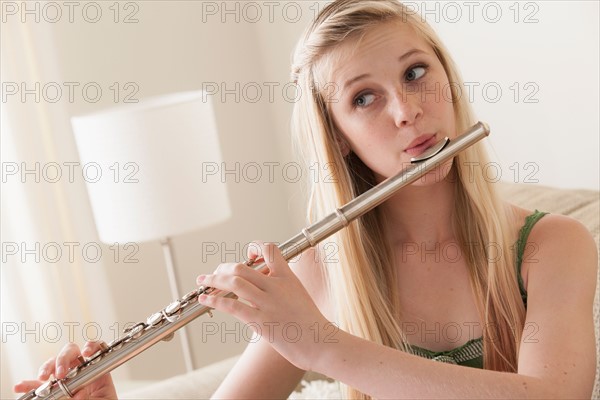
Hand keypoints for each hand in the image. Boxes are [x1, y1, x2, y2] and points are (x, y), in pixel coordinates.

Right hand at [14, 341, 117, 398]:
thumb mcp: (102, 399)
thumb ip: (92, 394)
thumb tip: (79, 392)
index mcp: (96, 370)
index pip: (94, 349)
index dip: (90, 346)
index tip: (86, 353)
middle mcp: (80, 370)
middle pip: (70, 352)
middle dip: (63, 359)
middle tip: (60, 373)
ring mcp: (65, 379)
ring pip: (53, 364)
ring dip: (46, 368)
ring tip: (43, 377)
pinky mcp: (53, 390)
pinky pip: (38, 385)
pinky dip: (29, 384)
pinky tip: (21, 386)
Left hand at [197, 241, 333, 370]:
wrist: (322, 342)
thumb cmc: (311, 323)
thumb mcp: (299, 295)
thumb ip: (282, 287)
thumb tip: (264, 284)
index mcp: (288, 277)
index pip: (270, 250)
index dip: (255, 247)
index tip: (247, 255)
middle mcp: (276, 286)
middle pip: (243, 267)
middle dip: (223, 268)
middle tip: (214, 273)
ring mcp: (268, 303)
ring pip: (234, 282)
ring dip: (213, 280)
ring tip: (203, 282)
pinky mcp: (261, 321)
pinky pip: (233, 306)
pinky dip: (215, 300)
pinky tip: (205, 299)